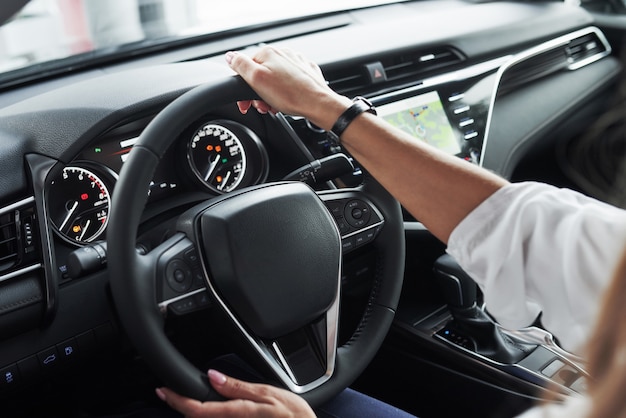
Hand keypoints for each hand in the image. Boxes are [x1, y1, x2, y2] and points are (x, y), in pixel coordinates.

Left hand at [156, 369, 315, 417]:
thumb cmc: (295, 417)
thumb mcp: (271, 394)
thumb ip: (239, 387)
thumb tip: (213, 376)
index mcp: (238, 412)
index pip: (198, 409)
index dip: (177, 401)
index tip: (162, 391)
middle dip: (183, 407)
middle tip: (172, 393)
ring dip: (196, 413)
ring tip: (191, 401)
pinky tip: (210, 412)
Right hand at [225, 46, 351, 130]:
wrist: (319, 105)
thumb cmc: (291, 95)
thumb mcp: (257, 80)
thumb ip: (240, 65)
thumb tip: (229, 56)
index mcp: (268, 53)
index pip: (245, 68)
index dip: (243, 88)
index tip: (246, 104)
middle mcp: (283, 54)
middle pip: (260, 75)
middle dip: (258, 94)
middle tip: (262, 106)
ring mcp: (296, 63)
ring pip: (274, 81)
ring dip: (270, 96)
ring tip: (275, 107)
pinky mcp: (306, 73)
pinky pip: (289, 84)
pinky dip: (284, 94)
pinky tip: (286, 103)